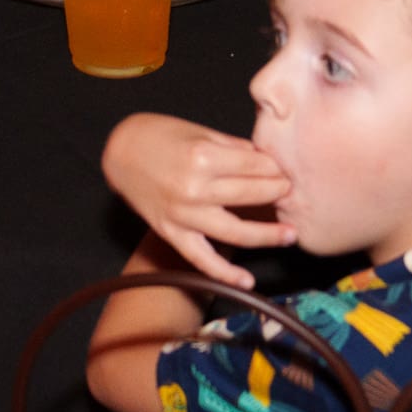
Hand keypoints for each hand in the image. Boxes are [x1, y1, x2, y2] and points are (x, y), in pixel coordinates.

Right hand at [102, 114, 294, 286]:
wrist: (120, 152)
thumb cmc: (159, 135)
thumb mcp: (199, 131)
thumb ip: (233, 147)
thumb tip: (266, 160)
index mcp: (203, 156)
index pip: (255, 166)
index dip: (275, 169)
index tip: (287, 170)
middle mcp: (195, 188)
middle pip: (250, 195)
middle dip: (277, 193)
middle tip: (292, 193)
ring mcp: (184, 215)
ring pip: (235, 232)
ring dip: (267, 235)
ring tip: (290, 235)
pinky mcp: (172, 233)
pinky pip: (202, 259)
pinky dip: (225, 273)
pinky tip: (247, 280)